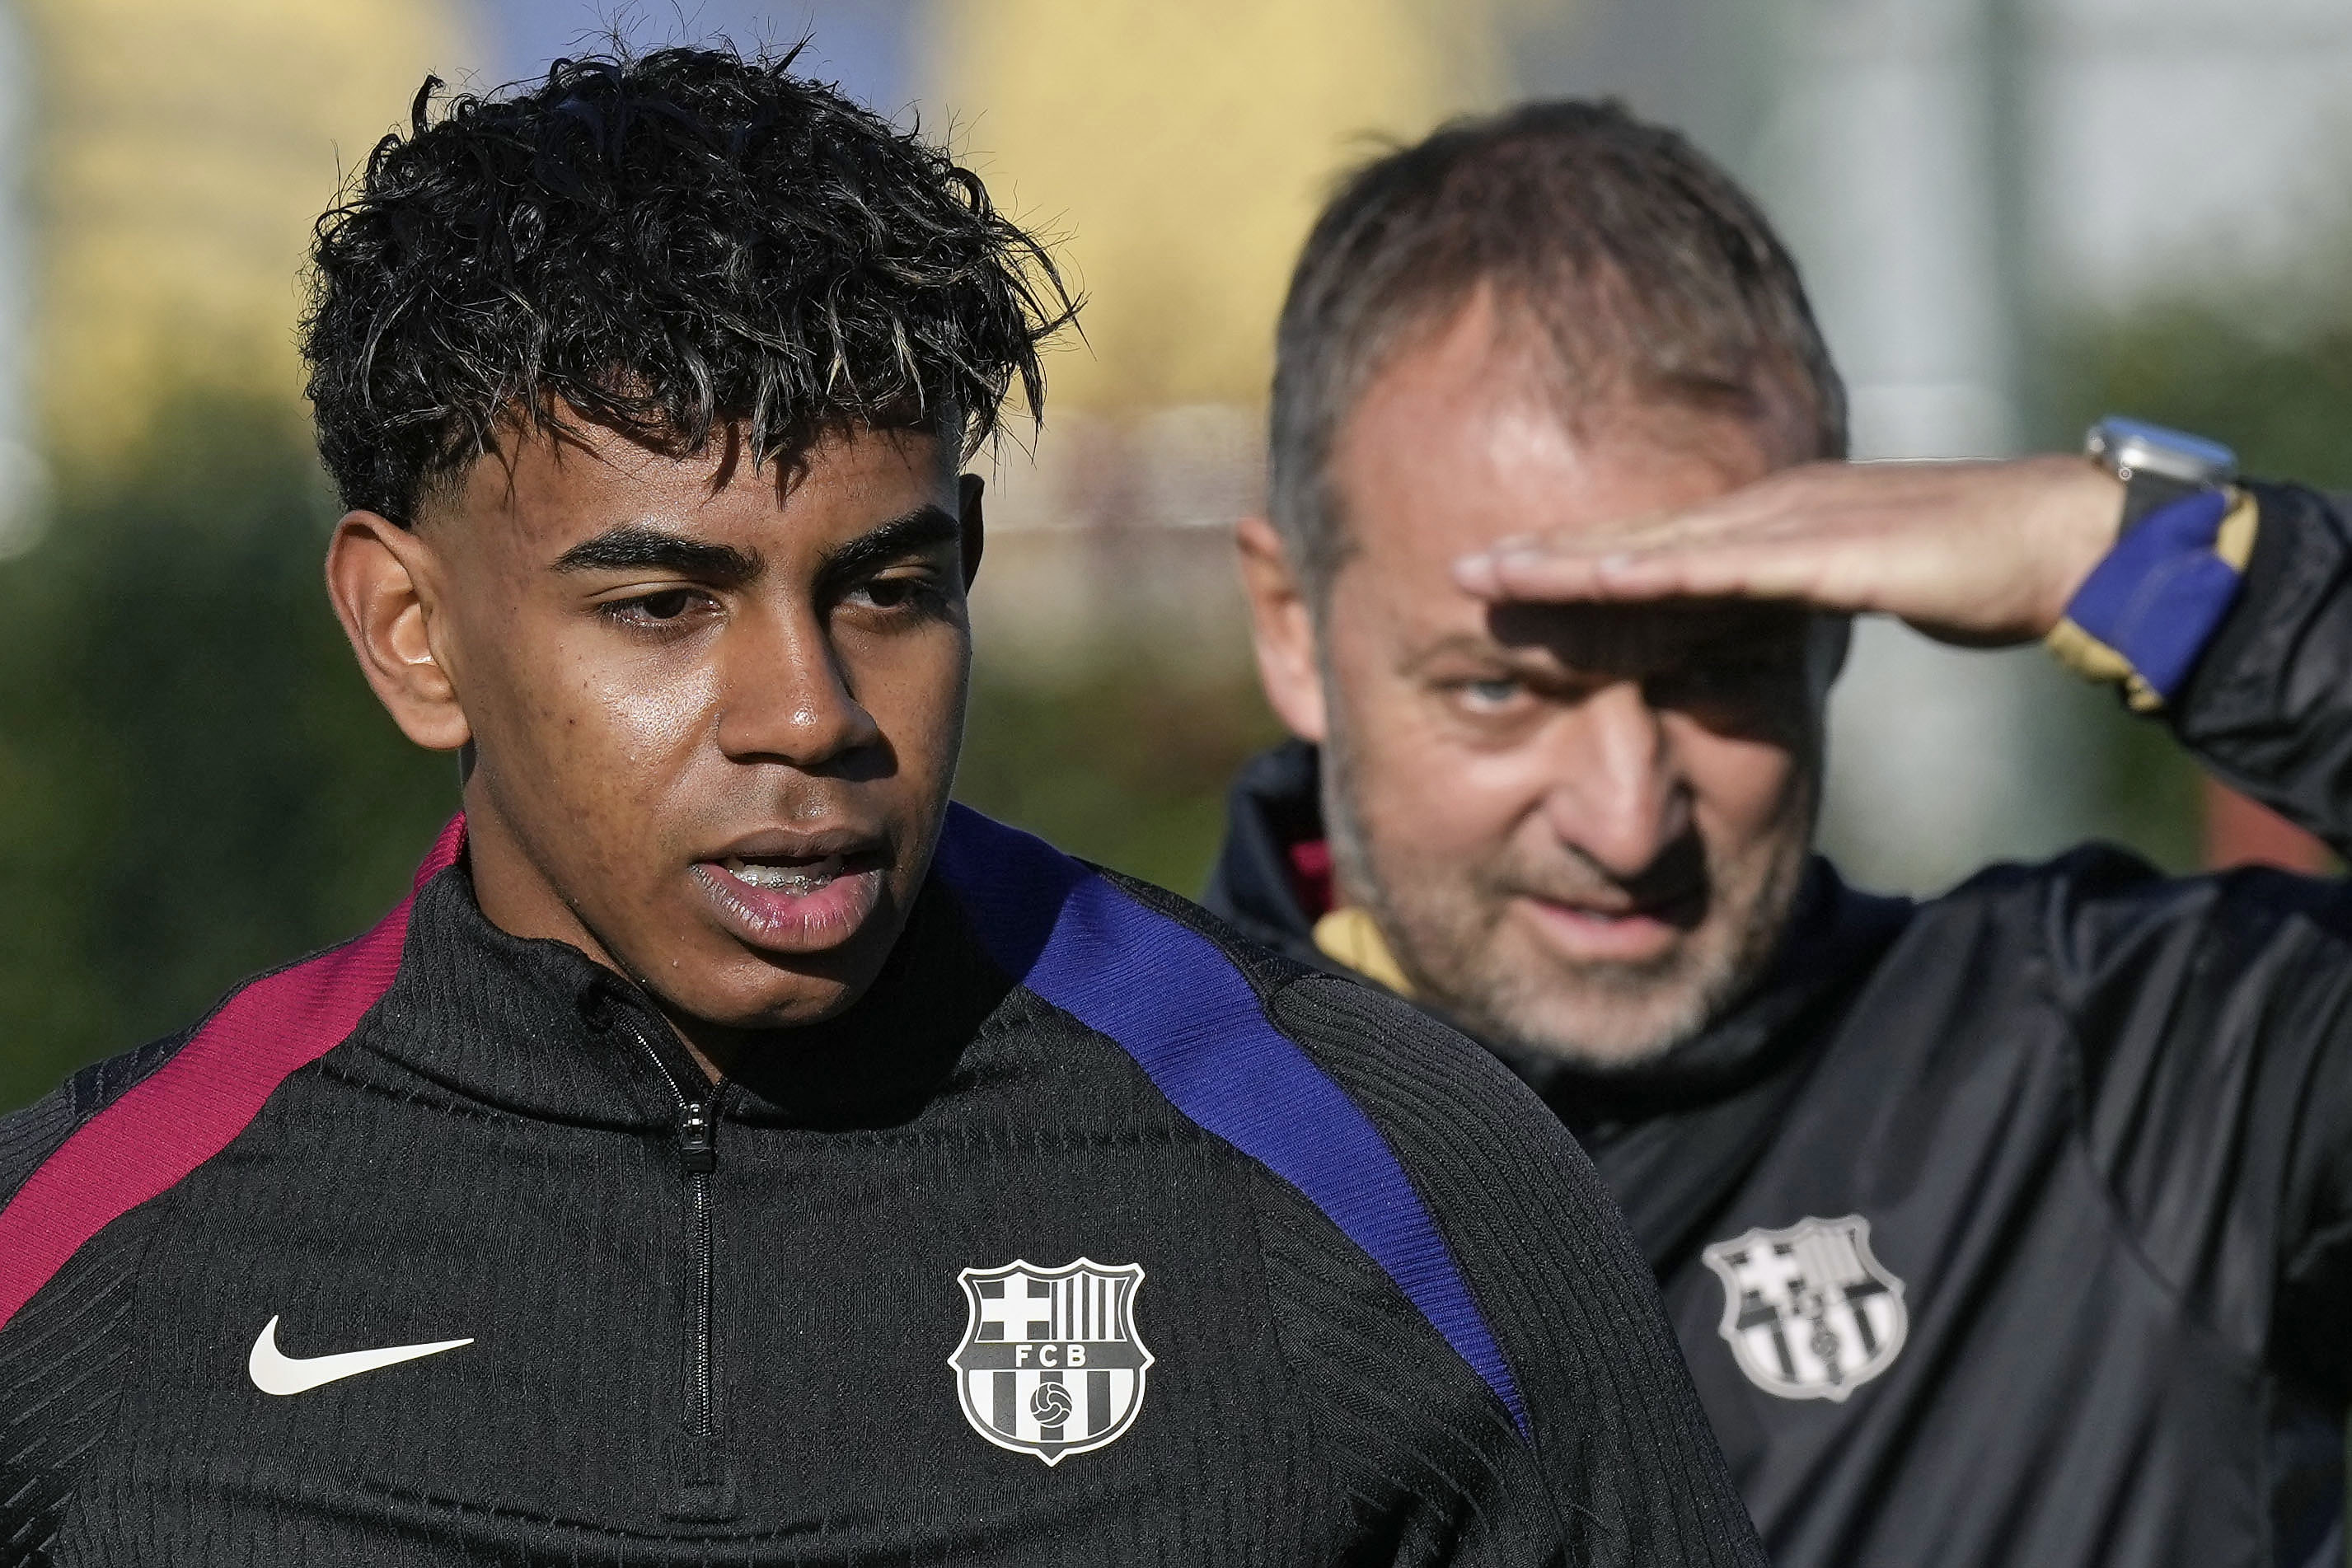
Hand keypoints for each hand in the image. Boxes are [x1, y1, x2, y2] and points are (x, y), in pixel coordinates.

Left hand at [1451, 454, 2127, 646]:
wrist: (2058, 542)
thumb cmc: (1966, 569)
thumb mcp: (1851, 589)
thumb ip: (1792, 602)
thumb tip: (1745, 629)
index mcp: (1768, 519)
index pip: (1648, 544)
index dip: (1567, 558)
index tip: (1494, 575)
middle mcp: (1767, 508)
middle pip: (1633, 536)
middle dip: (1542, 554)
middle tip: (1456, 569)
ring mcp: (1796, 522)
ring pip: (1661, 545)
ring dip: (1574, 562)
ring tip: (1496, 575)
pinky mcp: (1832, 550)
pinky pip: (1730, 567)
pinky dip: (1662, 575)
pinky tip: (1604, 581)